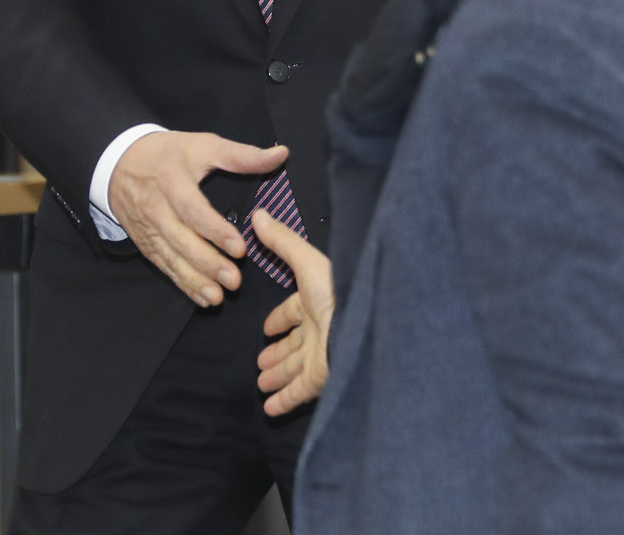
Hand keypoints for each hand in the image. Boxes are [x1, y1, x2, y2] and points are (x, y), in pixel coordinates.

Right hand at [108, 130, 289, 306]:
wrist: (119, 162)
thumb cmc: (168, 153)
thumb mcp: (204, 144)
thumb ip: (242, 155)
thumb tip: (281, 154)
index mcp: (173, 182)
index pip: (194, 210)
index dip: (215, 231)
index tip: (240, 248)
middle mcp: (158, 209)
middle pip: (182, 241)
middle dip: (208, 264)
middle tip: (235, 281)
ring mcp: (149, 229)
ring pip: (172, 258)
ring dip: (195, 280)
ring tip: (218, 297)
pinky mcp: (146, 243)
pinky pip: (164, 266)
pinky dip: (182, 284)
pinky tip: (202, 297)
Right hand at [254, 209, 334, 414]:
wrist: (363, 328)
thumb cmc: (338, 293)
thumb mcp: (307, 263)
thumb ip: (283, 242)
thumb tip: (260, 215)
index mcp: (317, 302)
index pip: (294, 312)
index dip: (280, 320)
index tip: (266, 329)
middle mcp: (321, 329)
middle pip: (295, 344)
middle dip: (277, 353)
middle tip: (260, 361)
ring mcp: (322, 355)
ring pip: (295, 369)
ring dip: (277, 377)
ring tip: (261, 383)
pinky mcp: (323, 377)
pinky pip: (300, 393)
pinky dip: (284, 401)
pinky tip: (269, 408)